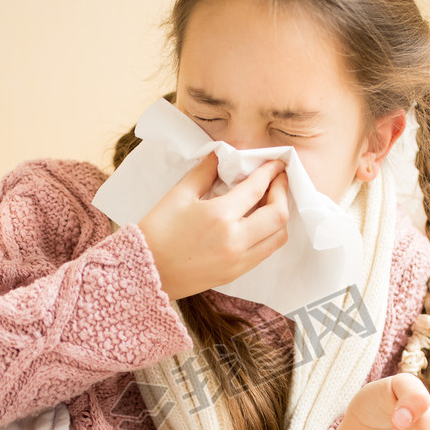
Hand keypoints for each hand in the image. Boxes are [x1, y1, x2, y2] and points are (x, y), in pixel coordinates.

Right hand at [137, 153, 288, 298]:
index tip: (275, 163)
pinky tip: (259, 223)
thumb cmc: (157, 232)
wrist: (146, 271)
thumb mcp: (179, 194)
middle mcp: (235, 240)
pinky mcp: (235, 273)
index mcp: (220, 216)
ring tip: (271, 202)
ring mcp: (238, 260)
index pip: (257, 189)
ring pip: (278, 237)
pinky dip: (269, 235)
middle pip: (278, 215)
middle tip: (278, 180)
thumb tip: (221, 155)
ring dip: (280, 217)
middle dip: (283, 192)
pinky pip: (264, 252)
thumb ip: (205, 172)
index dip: (270, 172)